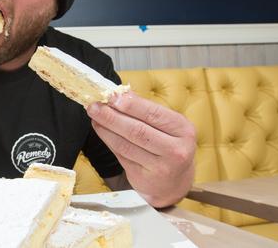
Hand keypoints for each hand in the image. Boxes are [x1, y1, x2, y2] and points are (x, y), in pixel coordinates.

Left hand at [87, 91, 195, 206]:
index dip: (130, 105)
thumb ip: (147, 111)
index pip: (153, 114)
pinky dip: (108, 140)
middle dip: (112, 116)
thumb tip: (120, 94)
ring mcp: (160, 167)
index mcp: (183, 130)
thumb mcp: (168, 126)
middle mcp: (175, 150)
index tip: (112, 96)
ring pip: (125, 144)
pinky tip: (100, 129)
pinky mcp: (143, 178)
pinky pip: (121, 155)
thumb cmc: (169, 146)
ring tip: (94, 116)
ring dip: (106, 128)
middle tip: (94, 106)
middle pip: (137, 130)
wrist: (175, 182)